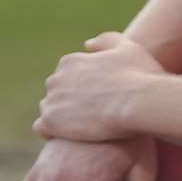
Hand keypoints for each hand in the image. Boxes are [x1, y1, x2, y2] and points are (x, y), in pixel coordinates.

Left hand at [33, 32, 165, 142]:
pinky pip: (41, 128)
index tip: (95, 99)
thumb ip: (106, 41)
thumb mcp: (127, 48)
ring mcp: (52, 100)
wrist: (139, 103)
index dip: (80, 88)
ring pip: (48, 110)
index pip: (66, 75)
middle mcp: (56, 78)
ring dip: (60, 118)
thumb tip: (87, 44)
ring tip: (82, 129)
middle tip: (90, 116)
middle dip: (68, 102)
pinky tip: (69, 139)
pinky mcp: (51, 122)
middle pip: (56, 92)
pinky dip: (51, 133)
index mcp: (70, 61)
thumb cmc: (140, 75)